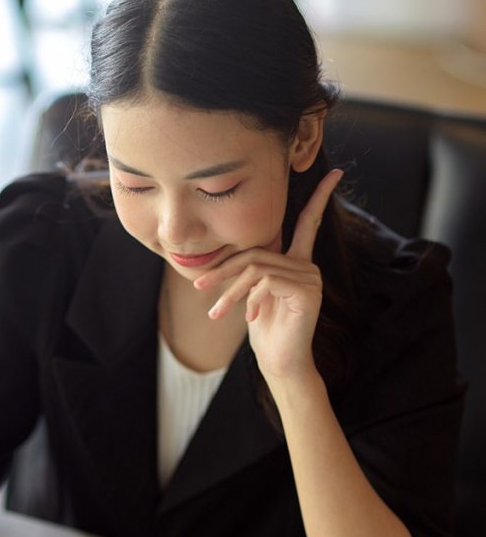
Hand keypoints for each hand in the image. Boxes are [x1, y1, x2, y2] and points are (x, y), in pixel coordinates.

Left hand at [196, 169, 342, 384]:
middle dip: (224, 268)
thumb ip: (251, 269)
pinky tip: (251, 317)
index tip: (335, 172)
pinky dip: (252, 298)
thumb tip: (233, 253)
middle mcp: (308, 265)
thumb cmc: (265, 331)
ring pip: (257, 267)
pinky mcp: (308, 291)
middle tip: (200, 285)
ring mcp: (311, 277)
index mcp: (297, 261)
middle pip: (257, 251)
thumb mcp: (252, 294)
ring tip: (217, 313)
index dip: (321, 198)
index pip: (309, 222)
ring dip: (230, 290)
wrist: (280, 363)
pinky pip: (267, 281)